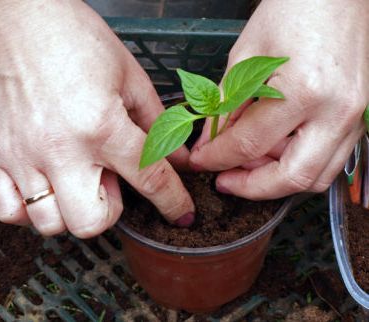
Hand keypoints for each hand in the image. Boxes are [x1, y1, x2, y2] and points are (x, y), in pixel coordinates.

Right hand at [0, 1, 193, 236]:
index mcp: (101, 125)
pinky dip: (32, 212)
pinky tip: (45, 187)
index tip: (181, 215)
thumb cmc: (76, 39)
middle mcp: (60, 149)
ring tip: (76, 180)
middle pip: (91, 222)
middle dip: (110, 212)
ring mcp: (22, 157)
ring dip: (72, 212)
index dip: (173, 203)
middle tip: (109, 182)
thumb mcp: (130, 78)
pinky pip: (9, 212)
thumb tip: (177, 159)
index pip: (148, 179)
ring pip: (50, 224)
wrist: (18, 19)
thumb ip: (158, 124)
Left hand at [190, 0, 368, 198]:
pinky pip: (327, 159)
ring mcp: (355, 118)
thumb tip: (207, 144)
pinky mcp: (359, 118)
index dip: (217, 158)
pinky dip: (296, 164)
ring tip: (245, 164)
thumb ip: (224, 107)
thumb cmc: (291, 10)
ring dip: (275, 180)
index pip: (249, 144)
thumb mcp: (245, 56)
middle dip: (251, 188)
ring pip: (315, 177)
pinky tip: (272, 151)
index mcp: (304, 91)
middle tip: (224, 181)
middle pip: (292, 177)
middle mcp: (337, 112)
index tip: (200, 162)